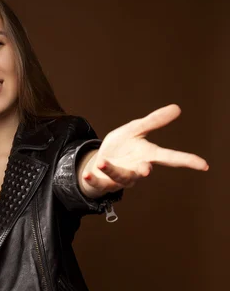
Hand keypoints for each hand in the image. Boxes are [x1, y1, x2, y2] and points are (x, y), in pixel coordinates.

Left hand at [82, 104, 208, 194]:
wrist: (100, 161)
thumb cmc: (121, 146)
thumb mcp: (135, 129)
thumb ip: (154, 121)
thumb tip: (178, 108)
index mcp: (147, 155)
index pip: (169, 157)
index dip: (187, 161)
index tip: (204, 165)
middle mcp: (136, 169)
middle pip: (143, 172)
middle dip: (143, 171)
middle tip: (147, 170)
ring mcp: (120, 178)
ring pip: (120, 177)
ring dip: (112, 170)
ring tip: (103, 162)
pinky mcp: (104, 182)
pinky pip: (99, 183)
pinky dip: (93, 178)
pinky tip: (87, 173)